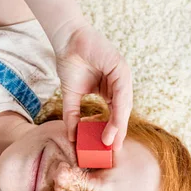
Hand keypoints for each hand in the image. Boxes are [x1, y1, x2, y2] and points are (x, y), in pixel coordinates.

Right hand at [54, 23, 132, 148]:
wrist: (66, 40)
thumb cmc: (70, 62)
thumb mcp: (71, 95)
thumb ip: (72, 115)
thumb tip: (71, 137)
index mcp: (111, 88)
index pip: (114, 113)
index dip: (111, 130)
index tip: (107, 148)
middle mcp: (119, 83)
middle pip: (122, 112)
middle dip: (118, 132)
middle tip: (113, 150)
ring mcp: (122, 75)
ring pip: (124, 105)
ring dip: (119, 125)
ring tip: (112, 142)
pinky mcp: (121, 68)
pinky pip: (122, 93)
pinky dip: (119, 110)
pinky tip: (114, 124)